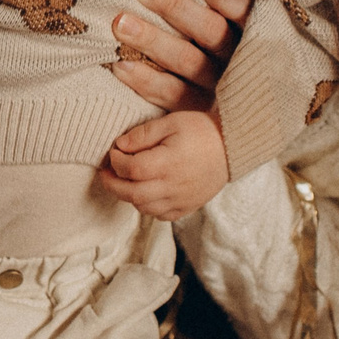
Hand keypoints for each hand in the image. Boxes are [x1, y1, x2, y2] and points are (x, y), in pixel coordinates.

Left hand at [98, 110, 231, 220]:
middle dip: (112, 184)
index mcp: (167, 163)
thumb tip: (120, 145)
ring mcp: (180, 200)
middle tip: (105, 173)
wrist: (233, 147)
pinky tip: (145, 192)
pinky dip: (147, 207)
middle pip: (131, 194)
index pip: (130, 169)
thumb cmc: (202, 131)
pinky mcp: (187, 207)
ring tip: (125, 181)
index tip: (114, 151)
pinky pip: (160, 216)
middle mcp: (172, 186)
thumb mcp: (171, 122)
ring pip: (143, 208)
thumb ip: (143, 134)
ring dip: (128, 196)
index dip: (115, 160)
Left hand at [108, 0, 251, 111]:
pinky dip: (145, 80)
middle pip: (210, 31)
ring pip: (187, 61)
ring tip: (121, 23)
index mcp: (256, 33)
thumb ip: (222, 1)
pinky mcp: (200, 112)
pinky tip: (120, 65)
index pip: (240, 8)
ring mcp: (222, 89)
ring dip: (152, 41)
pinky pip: (171, 95)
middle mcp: (242, 60)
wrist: (238, 121)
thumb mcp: (240, 27)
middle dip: (174, 7)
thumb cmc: (231, 54)